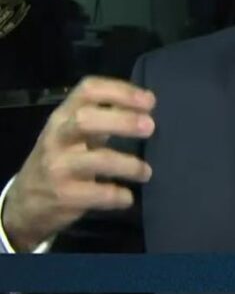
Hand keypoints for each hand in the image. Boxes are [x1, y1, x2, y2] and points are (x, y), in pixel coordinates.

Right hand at [2, 76, 155, 251]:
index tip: (150, 101)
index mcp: (63, 115)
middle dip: (123, 121)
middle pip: (87, 119)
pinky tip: (128, 198)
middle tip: (150, 127)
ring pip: (97, 159)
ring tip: (146, 172)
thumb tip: (146, 103)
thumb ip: (104, 116)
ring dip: (129, 165)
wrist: (25, 203)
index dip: (121, 91)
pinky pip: (99, 194)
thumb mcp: (74, 132)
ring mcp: (58, 166)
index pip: (89, 90)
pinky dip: (118, 195)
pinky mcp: (64, 196)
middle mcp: (58, 136)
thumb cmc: (61, 158)